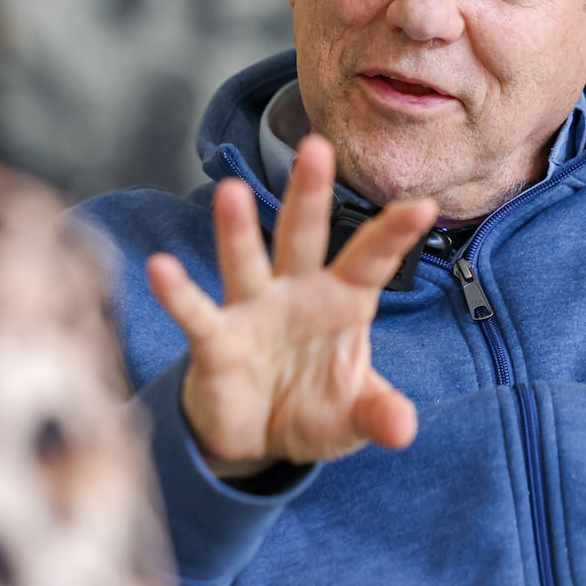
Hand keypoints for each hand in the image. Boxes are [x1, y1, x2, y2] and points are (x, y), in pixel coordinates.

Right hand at [146, 134, 435, 476]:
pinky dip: (177, 292)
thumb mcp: (353, 416)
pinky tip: (160, 267)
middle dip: (308, 195)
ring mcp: (252, 310)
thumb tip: (403, 430)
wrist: (256, 437)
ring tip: (229, 191)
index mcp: (341, 302)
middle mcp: (295, 293)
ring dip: (237, 229)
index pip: (370, 261)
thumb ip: (378, 414)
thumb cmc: (312, 407)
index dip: (394, 236)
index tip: (425, 206)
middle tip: (316, 147)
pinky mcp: (215, 339)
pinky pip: (196, 312)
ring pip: (245, 260)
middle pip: (302, 237)